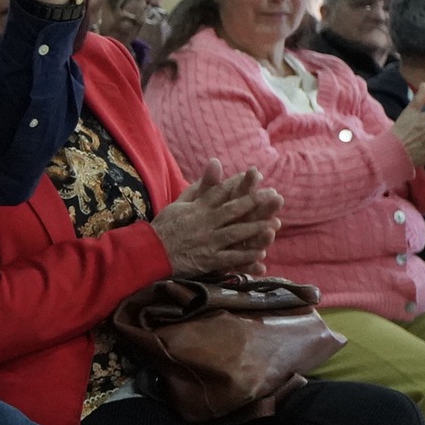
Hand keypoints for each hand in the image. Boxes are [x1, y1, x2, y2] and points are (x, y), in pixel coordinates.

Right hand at [148, 160, 283, 276]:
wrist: (150, 252)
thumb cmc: (164, 227)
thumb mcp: (179, 203)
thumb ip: (199, 187)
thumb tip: (214, 164)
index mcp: (198, 208)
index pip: (221, 192)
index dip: (240, 183)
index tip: (256, 175)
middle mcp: (205, 223)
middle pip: (233, 210)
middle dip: (255, 203)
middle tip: (274, 196)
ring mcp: (208, 242)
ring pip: (236, 233)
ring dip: (255, 229)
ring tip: (274, 225)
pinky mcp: (208, 260)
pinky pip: (230, 258)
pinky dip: (245, 256)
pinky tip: (260, 254)